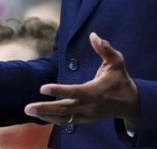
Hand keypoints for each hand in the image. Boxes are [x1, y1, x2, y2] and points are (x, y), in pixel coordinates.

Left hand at [24, 33, 139, 127]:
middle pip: (64, 110)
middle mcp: (89, 106)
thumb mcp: (117, 62)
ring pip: (62, 118)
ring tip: (28, 110)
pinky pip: (66, 121)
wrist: (130, 104)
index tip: (42, 88)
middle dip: (44, 109)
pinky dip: (53, 119)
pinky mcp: (84, 119)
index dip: (58, 90)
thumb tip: (94, 35)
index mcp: (95, 91)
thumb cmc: (121, 79)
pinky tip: (40, 114)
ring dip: (45, 115)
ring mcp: (86, 115)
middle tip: (27, 108)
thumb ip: (105, 49)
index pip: (74, 92)